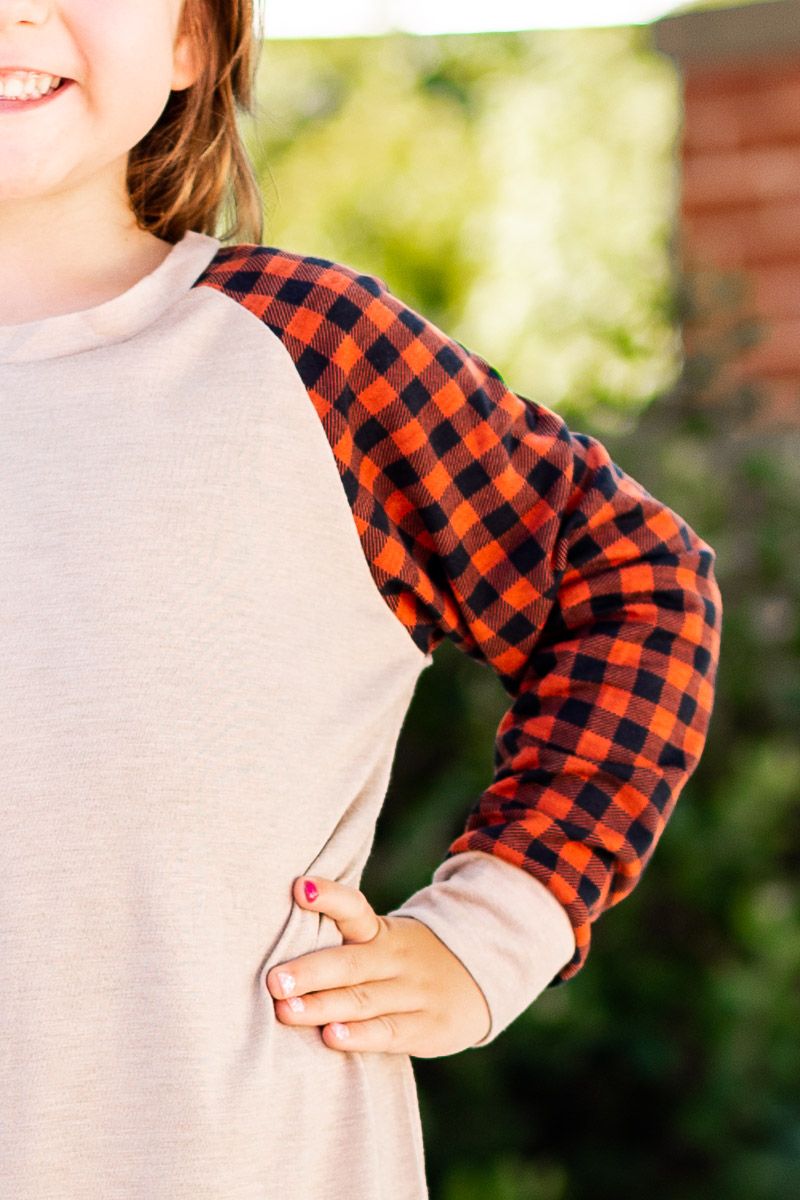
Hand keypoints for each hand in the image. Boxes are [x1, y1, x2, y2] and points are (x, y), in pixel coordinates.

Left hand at [265, 875, 491, 1056]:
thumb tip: (273, 942)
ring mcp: (414, 992)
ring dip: (323, 1006)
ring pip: (364, 999)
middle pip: (350, 963)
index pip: (354, 909)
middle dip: (310, 972)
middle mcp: (397, 958)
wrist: (478, 980)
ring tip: (287, 1011)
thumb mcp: (382, 941)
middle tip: (273, 980)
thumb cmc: (403, 963)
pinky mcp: (427, 1026)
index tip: (299, 888)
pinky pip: (389, 1031)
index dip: (329, 897)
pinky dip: (360, 1035)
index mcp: (381, 932)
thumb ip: (341, 943)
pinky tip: (332, 1036)